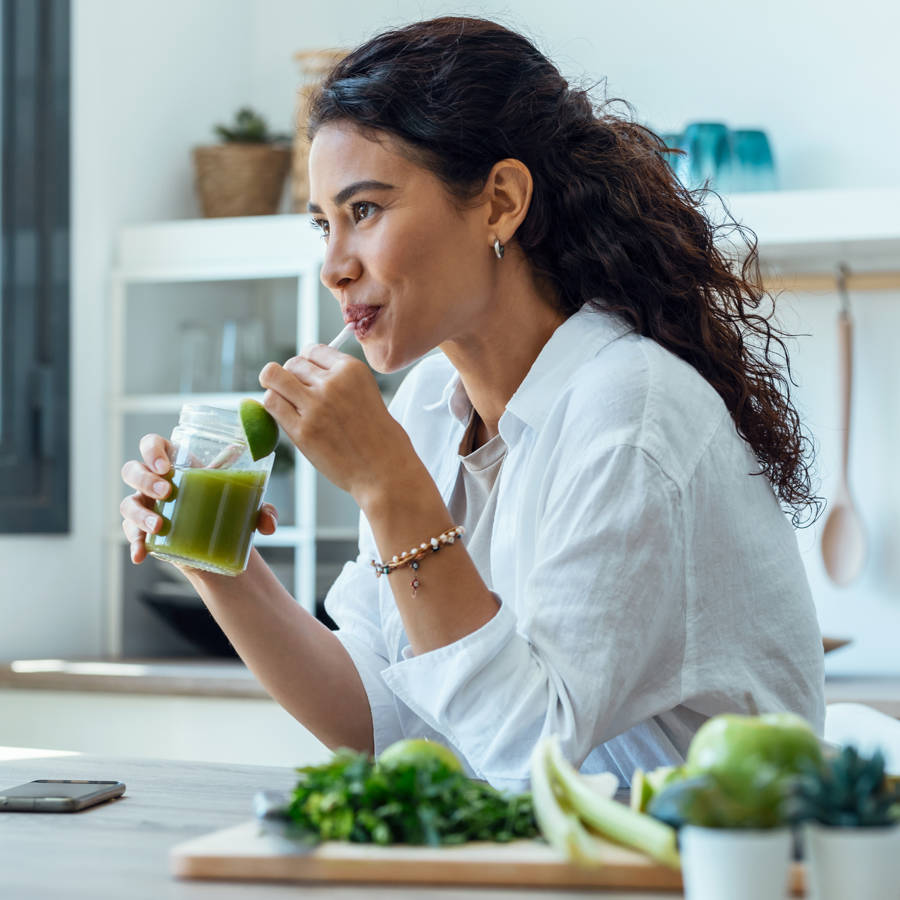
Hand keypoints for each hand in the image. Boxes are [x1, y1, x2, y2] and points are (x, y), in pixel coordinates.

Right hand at [120, 433, 278, 563]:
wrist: (219, 542)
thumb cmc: (228, 509)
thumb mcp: (246, 506)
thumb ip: (263, 511)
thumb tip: (269, 522)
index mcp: (177, 462)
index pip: (152, 445)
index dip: (151, 450)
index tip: (166, 466)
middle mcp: (155, 482)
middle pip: (133, 470)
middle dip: (145, 480)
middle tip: (167, 492)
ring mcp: (146, 506)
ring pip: (128, 503)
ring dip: (139, 513)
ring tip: (159, 525)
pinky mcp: (144, 531)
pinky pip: (130, 534)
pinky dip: (135, 543)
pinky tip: (141, 554)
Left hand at [259, 344, 412, 503]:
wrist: (385, 471)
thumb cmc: (379, 437)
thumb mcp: (367, 393)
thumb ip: (340, 379)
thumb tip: (305, 370)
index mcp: (352, 370)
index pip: (313, 349)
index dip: (307, 363)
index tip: (308, 376)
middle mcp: (332, 383)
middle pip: (292, 363)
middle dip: (291, 377)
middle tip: (298, 395)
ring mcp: (315, 406)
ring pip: (273, 377)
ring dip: (275, 387)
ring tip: (285, 401)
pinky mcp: (302, 430)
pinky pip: (271, 404)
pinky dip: (272, 406)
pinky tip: (283, 415)